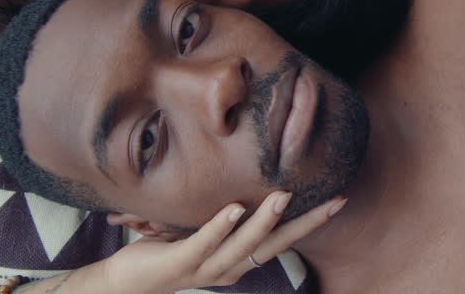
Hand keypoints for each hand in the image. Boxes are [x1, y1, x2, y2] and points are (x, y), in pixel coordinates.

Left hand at [103, 191, 346, 293]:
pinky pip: (203, 243)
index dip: (310, 222)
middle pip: (274, 246)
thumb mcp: (205, 231)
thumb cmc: (167, 250)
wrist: (126, 281)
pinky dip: (220, 226)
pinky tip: (233, 208)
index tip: (337, 200)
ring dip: (264, 222)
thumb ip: (228, 217)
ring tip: (283, 196)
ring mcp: (206, 267)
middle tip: (333, 202)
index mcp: (238, 261)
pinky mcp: (180, 262)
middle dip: (304, 224)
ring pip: (242, 246)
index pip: (282, 240)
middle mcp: (229, 268)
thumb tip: (249, 182)